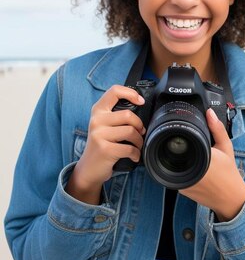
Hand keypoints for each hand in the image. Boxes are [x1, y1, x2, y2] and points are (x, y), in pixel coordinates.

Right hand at [66, 85, 144, 202]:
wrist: (88, 168)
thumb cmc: (102, 145)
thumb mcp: (104, 126)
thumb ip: (116, 116)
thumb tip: (140, 110)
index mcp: (98, 111)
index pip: (114, 91)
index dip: (130, 93)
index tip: (141, 101)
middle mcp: (96, 120)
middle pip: (128, 115)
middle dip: (140, 126)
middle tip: (141, 133)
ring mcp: (99, 135)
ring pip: (131, 131)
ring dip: (139, 141)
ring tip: (137, 146)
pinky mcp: (104, 149)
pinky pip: (129, 148)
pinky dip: (136, 154)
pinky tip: (134, 156)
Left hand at [179, 108, 244, 221]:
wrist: (231, 199)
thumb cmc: (230, 173)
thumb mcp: (226, 147)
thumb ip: (217, 129)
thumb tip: (210, 112)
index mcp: (200, 157)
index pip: (180, 142)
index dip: (178, 137)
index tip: (181, 135)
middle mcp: (188, 170)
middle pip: (173, 152)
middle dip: (176, 147)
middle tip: (186, 145)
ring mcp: (182, 181)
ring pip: (172, 164)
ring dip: (177, 159)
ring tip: (189, 157)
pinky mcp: (180, 189)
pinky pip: (174, 175)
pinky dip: (179, 170)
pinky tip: (190, 169)